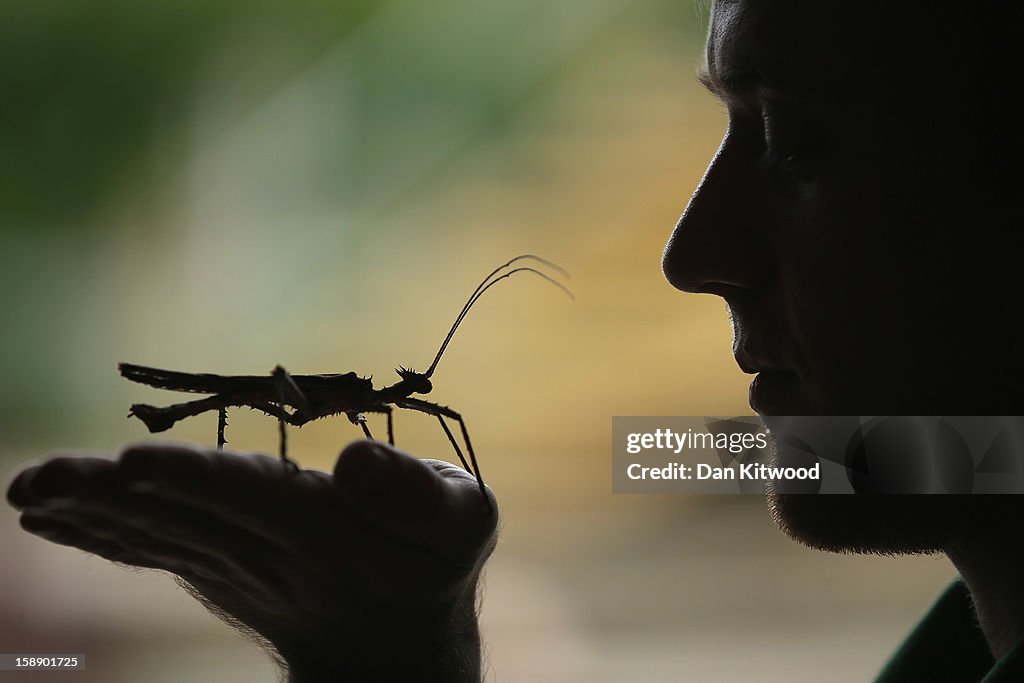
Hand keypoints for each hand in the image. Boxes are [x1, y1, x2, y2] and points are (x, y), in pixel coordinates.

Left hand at [6, 441, 497, 681]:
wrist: (394, 645)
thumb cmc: (435, 562)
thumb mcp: (461, 520)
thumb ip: (420, 493)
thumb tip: (355, 461)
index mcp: (326, 534)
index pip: (255, 498)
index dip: (198, 478)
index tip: (134, 463)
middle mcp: (268, 556)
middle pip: (183, 519)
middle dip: (108, 498)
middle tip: (36, 482)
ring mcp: (233, 570)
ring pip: (156, 537)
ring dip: (88, 516)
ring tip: (28, 491)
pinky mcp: (214, 572)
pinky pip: (152, 551)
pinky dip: (100, 534)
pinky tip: (53, 514)